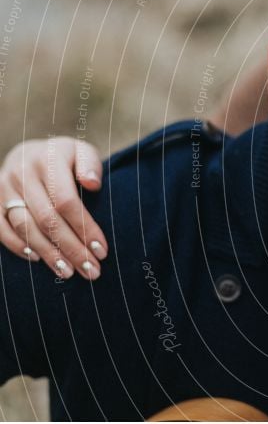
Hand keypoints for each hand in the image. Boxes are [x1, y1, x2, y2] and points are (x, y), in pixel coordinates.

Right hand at [0, 137, 107, 279]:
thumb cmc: (64, 158)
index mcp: (47, 160)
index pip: (67, 201)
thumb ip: (90, 165)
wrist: (29, 153)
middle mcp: (22, 173)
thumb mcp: (81, 152)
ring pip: (25, 227)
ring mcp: (3, 187)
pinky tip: (38, 260)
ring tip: (68, 272)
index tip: (102, 250)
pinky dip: (17, 246)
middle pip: (47, 219)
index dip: (84, 228)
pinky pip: (0, 228)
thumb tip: (92, 184)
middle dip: (71, 248)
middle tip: (90, 270)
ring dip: (47, 253)